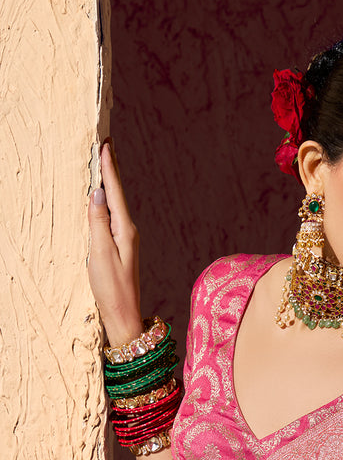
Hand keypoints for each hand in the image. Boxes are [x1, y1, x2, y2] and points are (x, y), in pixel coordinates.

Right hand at [88, 140, 142, 344]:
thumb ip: (98, 222)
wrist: (123, 316)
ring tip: (104, 162)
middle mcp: (128, 231)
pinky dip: (108, 200)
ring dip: (110, 182)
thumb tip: (98, 193)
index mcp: (125, 229)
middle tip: (106, 143)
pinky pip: (112, 216)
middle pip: (118, 193)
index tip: (106, 144)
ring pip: (116, 203)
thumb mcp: (101, 254)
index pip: (115, 191)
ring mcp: (125, 240)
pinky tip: (104, 197)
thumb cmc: (111, 289)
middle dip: (111, 169)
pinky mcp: (120, 248)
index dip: (109, 167)